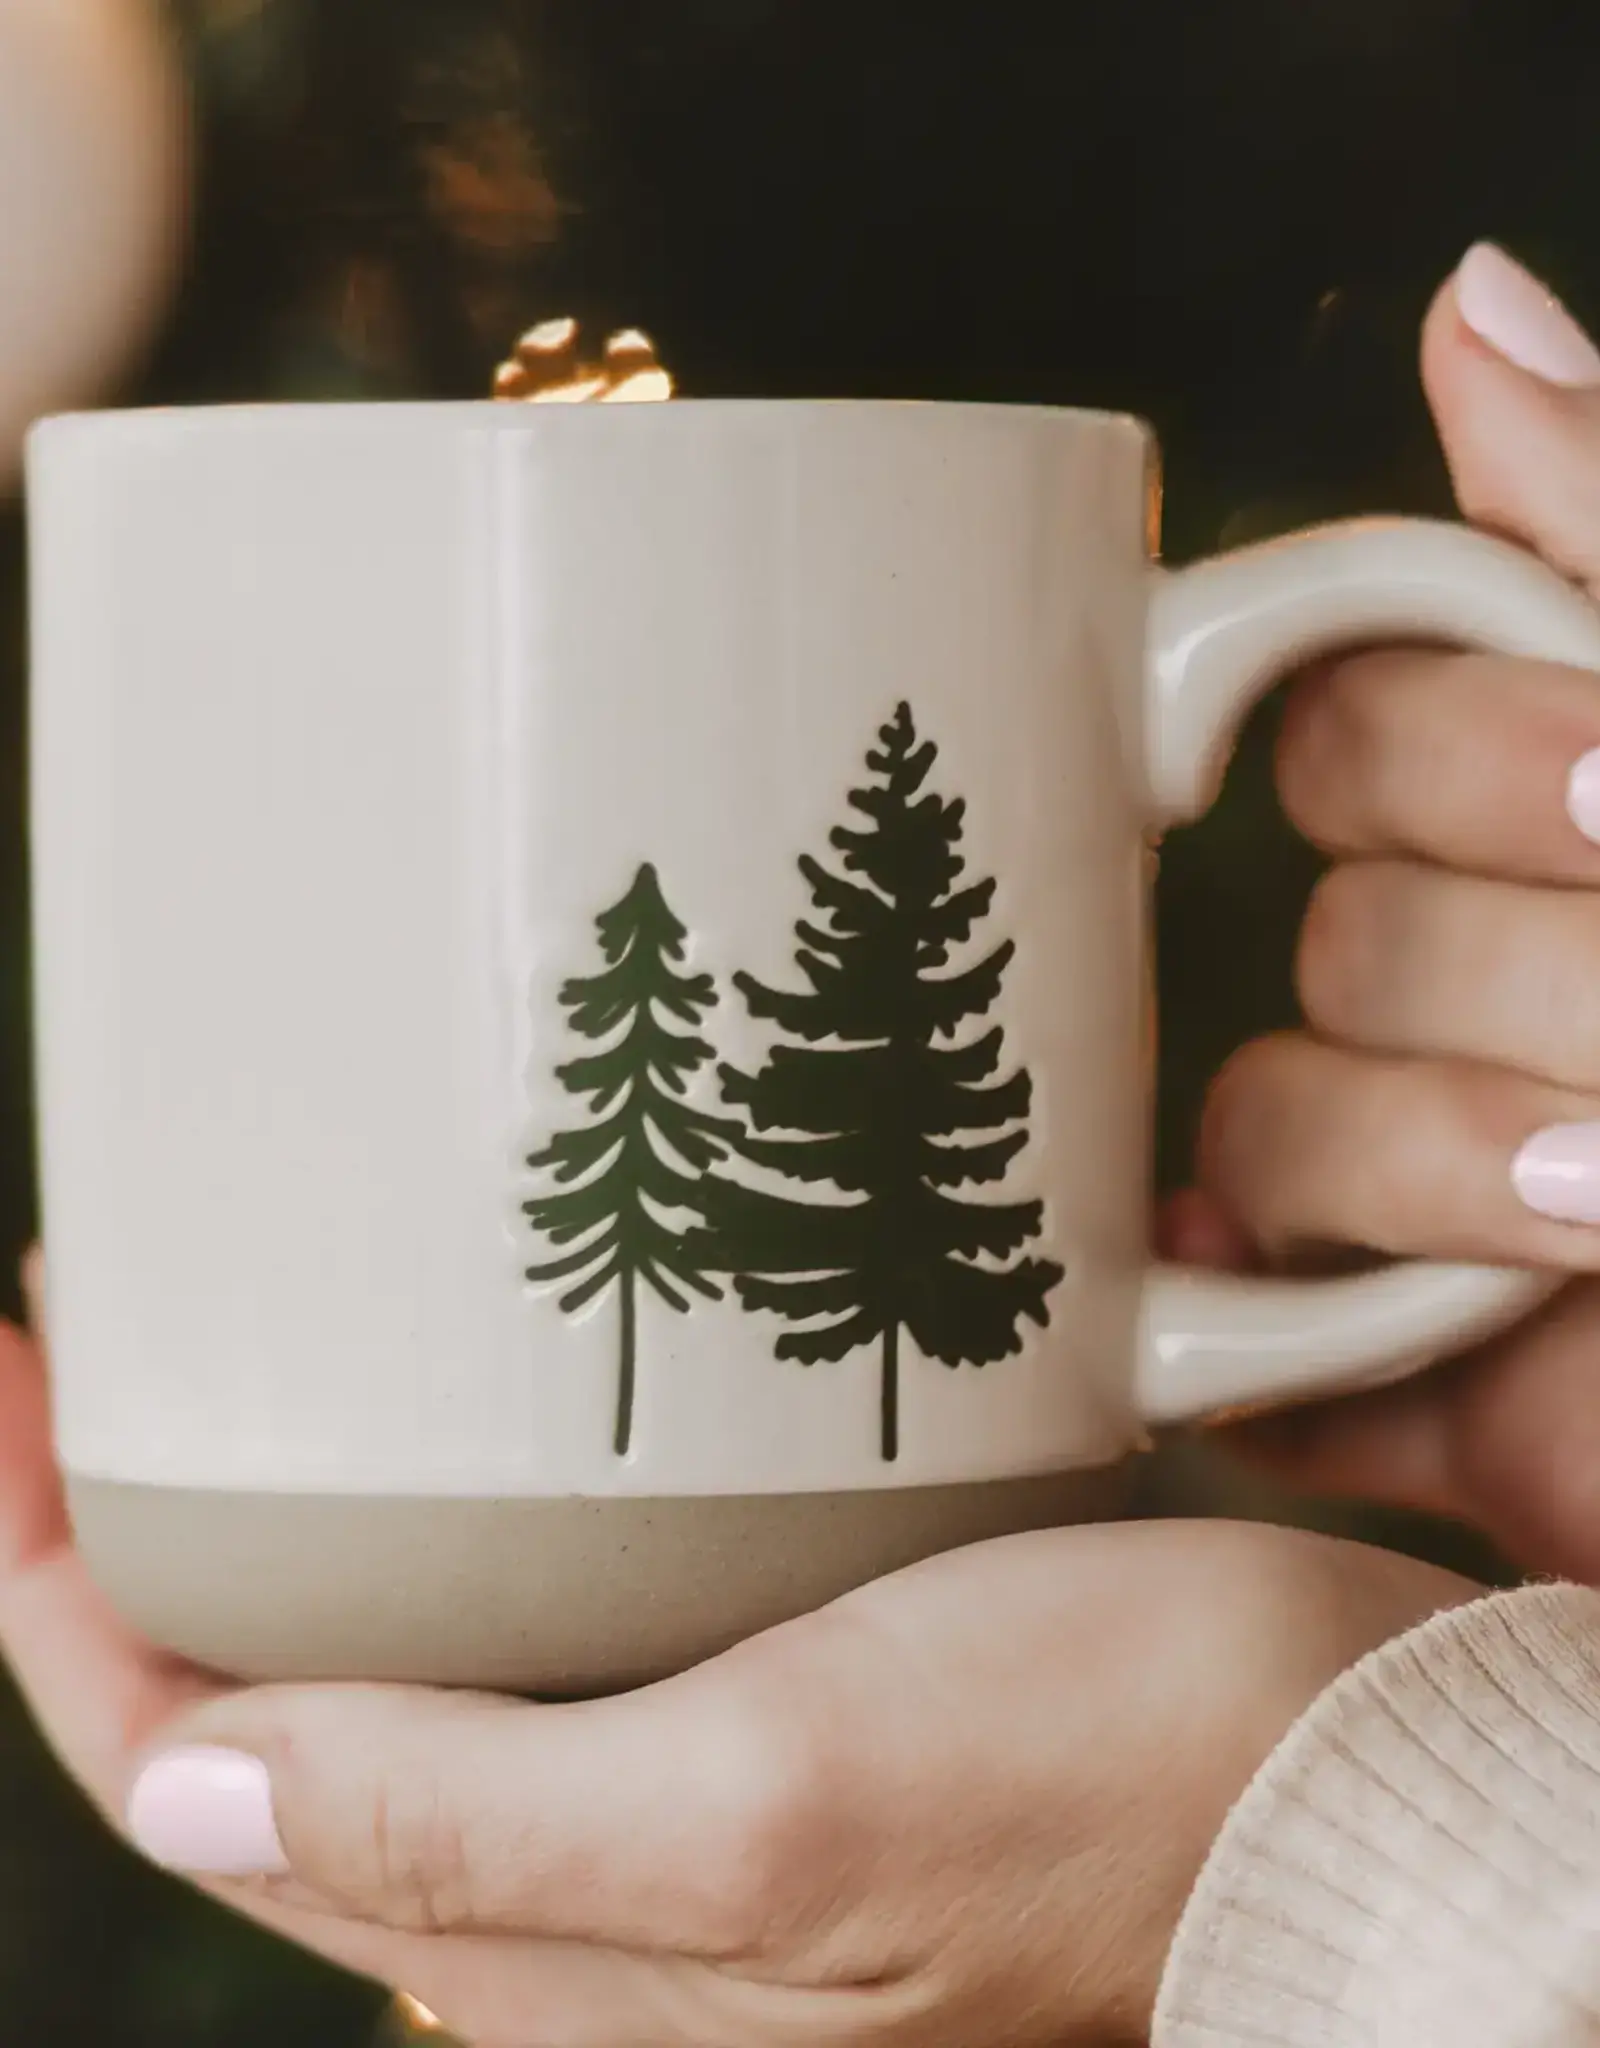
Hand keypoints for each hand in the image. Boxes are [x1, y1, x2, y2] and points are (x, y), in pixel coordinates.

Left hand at [0, 1288, 1470, 2045]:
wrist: (1336, 1774)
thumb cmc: (1107, 1785)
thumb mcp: (782, 1810)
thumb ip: (478, 1827)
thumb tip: (181, 1792)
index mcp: (543, 1946)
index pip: (188, 1768)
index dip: (55, 1586)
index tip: (18, 1368)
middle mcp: (577, 1889)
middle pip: (266, 1711)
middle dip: (147, 1530)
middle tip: (116, 1319)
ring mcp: (667, 1793)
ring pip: (397, 1659)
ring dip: (296, 1508)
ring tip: (259, 1332)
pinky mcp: (760, 1703)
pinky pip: (542, 1618)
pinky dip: (459, 1507)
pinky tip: (480, 1395)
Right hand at [1164, 243, 1599, 1578]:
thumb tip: (1467, 304)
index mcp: (1567, 821)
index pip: (1361, 731)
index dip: (1461, 762)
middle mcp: (1494, 981)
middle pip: (1325, 925)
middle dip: (1511, 973)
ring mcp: (1442, 1183)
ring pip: (1277, 1124)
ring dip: (1445, 1165)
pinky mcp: (1419, 1383)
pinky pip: (1251, 1349)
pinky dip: (1259, 1343)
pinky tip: (1261, 1311)